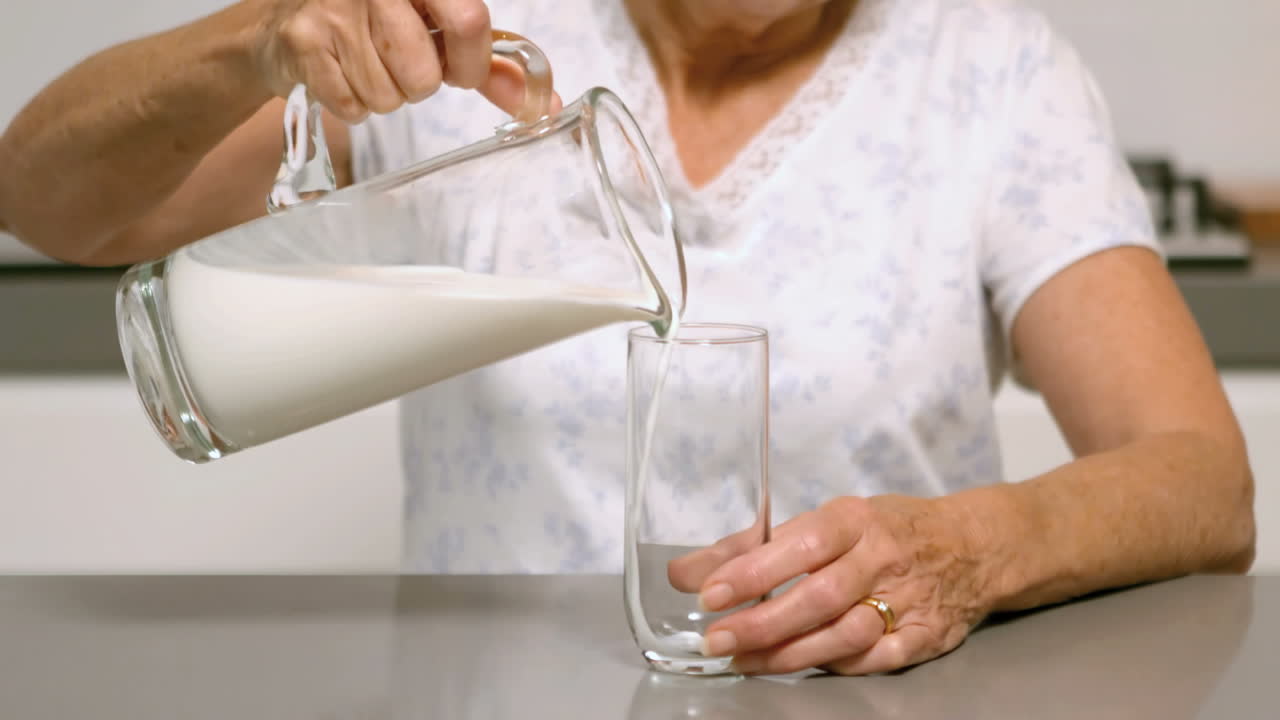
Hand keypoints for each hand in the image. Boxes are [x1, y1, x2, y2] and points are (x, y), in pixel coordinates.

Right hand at [252, 0, 538, 122]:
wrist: (288, 20)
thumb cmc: (377, 22)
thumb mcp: (437, 28)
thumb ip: (490, 64)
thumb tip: (540, 105)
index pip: (468, 22)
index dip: (470, 64)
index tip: (459, 69)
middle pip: (425, 75)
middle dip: (420, 85)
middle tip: (401, 62)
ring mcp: (335, 9)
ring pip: (389, 97)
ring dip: (385, 95)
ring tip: (367, 63)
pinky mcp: (304, 40)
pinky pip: (352, 105)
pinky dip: (352, 102)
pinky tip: (341, 71)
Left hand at [671, 495, 994, 674]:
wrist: (973, 546)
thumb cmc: (883, 531)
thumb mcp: (822, 522)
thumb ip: (751, 548)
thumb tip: (684, 573)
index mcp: (853, 520)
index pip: (799, 544)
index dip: (753, 570)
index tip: (710, 592)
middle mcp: (881, 558)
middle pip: (818, 597)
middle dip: (762, 622)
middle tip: (718, 639)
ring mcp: (906, 599)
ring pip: (845, 634)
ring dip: (789, 653)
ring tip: (745, 661)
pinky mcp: (924, 636)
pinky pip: (876, 661)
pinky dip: (838, 666)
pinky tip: (804, 666)